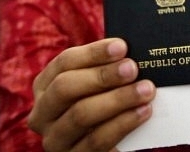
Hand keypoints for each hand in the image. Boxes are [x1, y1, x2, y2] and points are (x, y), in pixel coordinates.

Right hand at [28, 38, 155, 151]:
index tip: (122, 47)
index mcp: (46, 86)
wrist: (107, 140)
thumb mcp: (99, 85)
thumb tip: (130, 52)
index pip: (64, 62)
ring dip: (117, 99)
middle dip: (102, 76)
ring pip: (80, 115)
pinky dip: (123, 124)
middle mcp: (43, 113)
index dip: (93, 53)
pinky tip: (143, 112)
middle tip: (133, 68)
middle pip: (65, 88)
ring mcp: (55, 139)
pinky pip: (96, 141)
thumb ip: (109, 68)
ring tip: (146, 90)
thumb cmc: (105, 102)